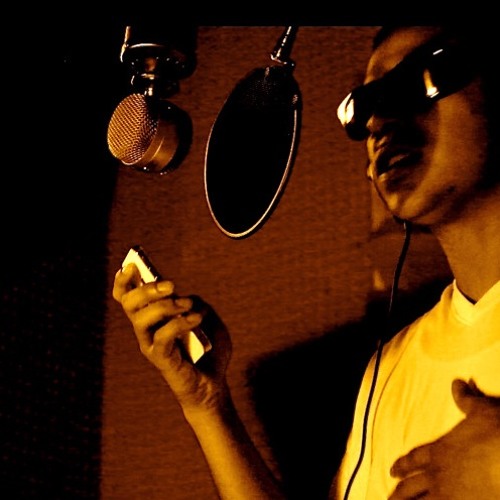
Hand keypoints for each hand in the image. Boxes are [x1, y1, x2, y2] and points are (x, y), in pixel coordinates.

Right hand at [112, 263, 231, 413]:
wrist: (215, 386)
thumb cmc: (209, 352)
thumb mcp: (208, 318)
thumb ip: (196, 304)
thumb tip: (186, 299)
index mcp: (154, 318)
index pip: (127, 297)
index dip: (124, 281)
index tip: (132, 265)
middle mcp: (147, 330)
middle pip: (129, 304)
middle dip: (146, 289)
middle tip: (171, 285)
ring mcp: (152, 345)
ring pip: (140, 319)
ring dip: (164, 306)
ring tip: (187, 305)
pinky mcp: (162, 360)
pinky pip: (162, 337)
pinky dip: (179, 323)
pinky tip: (196, 319)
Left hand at [388, 379, 499, 498]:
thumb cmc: (498, 430)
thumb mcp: (481, 410)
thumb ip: (465, 400)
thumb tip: (457, 383)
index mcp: (440, 450)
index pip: (415, 459)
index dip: (402, 465)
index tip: (393, 471)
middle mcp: (439, 473)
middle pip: (411, 487)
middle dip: (399, 495)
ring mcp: (449, 494)